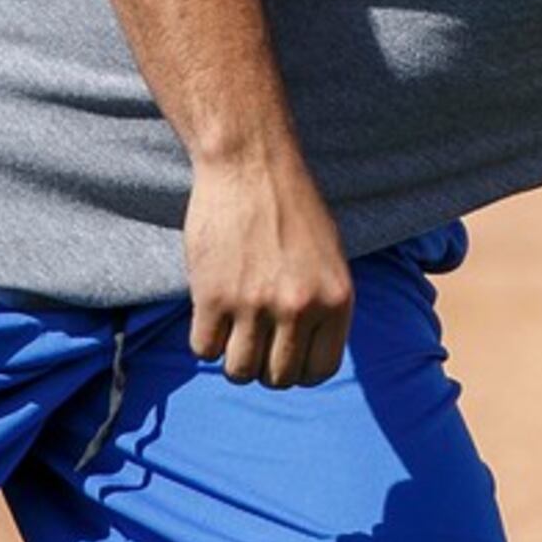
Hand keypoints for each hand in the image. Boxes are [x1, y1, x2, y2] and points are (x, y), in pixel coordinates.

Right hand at [182, 157, 355, 388]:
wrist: (250, 163)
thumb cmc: (291, 207)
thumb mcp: (329, 258)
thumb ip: (324, 306)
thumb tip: (306, 356)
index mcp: (337, 299)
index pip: (318, 371)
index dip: (297, 370)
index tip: (283, 354)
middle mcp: (300, 307)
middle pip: (277, 378)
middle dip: (263, 366)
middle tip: (252, 340)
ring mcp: (255, 304)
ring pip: (239, 371)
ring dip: (232, 357)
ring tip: (231, 330)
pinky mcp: (213, 296)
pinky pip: (204, 349)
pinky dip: (205, 338)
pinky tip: (210, 313)